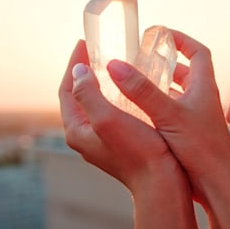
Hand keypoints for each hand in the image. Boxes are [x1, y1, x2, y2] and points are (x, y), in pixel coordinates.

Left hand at [58, 40, 182, 192]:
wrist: (163, 185)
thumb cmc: (139, 153)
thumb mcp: (108, 118)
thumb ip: (88, 93)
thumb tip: (78, 70)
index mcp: (77, 132)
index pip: (67, 90)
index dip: (73, 64)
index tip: (84, 43)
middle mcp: (87, 139)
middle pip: (80, 97)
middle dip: (87, 72)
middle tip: (99, 51)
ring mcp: (104, 143)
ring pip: (98, 105)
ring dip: (104, 84)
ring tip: (115, 65)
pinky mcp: (122, 146)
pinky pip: (114, 114)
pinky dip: (118, 97)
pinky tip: (133, 90)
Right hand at [103, 30, 229, 198]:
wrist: (217, 184)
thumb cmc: (200, 149)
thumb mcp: (167, 114)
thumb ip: (141, 90)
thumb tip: (115, 65)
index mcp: (204, 88)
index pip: (198, 52)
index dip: (181, 39)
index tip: (160, 33)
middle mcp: (203, 101)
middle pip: (186, 73)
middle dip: (165, 63)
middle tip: (141, 60)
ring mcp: (198, 120)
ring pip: (178, 96)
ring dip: (159, 88)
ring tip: (135, 85)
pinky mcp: (192, 137)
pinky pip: (174, 115)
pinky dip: (158, 110)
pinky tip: (141, 116)